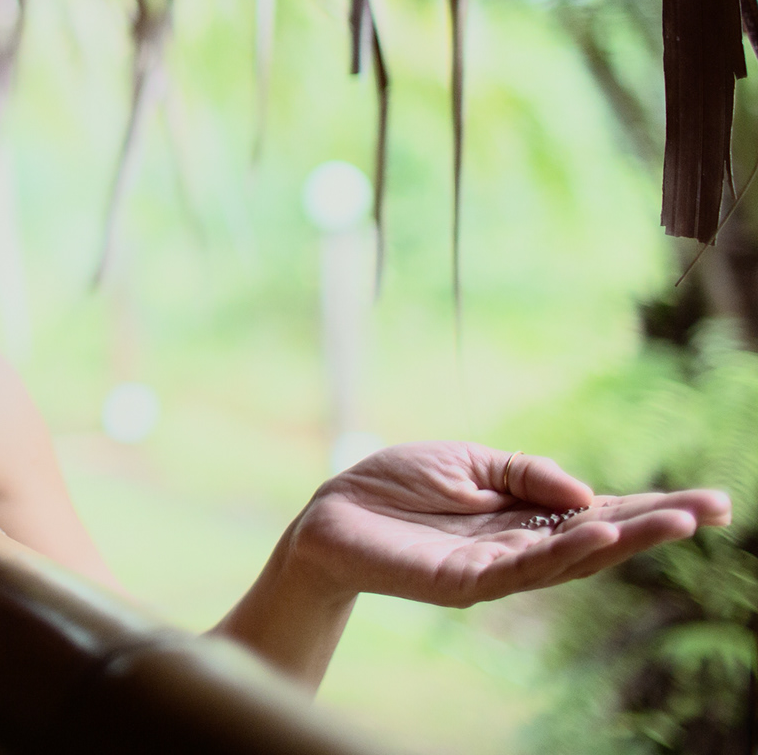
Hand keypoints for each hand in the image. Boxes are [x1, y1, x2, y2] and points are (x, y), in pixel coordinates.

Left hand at [286, 440, 732, 607]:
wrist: (330, 516)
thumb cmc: (395, 487)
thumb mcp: (468, 461)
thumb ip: (525, 472)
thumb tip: (587, 492)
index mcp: (524, 515)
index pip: (598, 512)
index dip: (650, 506)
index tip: (708, 499)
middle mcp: (520, 546)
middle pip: (600, 538)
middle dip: (656, 524)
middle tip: (714, 508)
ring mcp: (497, 570)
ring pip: (572, 559)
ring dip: (624, 539)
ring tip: (675, 520)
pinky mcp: (466, 583)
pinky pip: (522, 569)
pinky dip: (562, 553)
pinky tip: (597, 535)